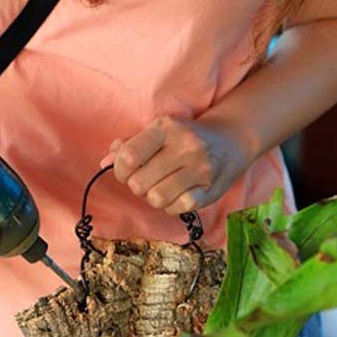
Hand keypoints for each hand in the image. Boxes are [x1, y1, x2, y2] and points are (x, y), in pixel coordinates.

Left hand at [104, 114, 259, 215]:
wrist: (231, 140)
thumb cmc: (183, 138)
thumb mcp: (156, 133)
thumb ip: (128, 146)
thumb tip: (105, 162)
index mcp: (166, 128)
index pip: (128, 157)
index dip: (119, 170)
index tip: (126, 171)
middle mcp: (186, 146)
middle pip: (139, 183)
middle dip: (137, 185)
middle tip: (148, 179)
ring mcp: (201, 168)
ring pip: (156, 198)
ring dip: (153, 198)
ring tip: (162, 187)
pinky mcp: (212, 189)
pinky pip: (177, 208)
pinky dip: (172, 206)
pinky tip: (178, 194)